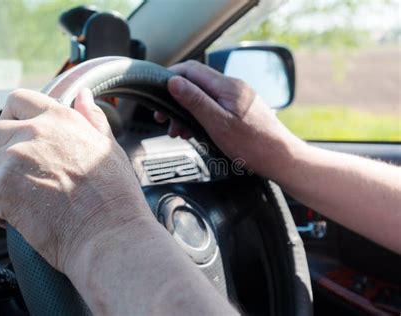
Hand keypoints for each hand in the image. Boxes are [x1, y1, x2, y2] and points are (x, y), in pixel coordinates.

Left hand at [0, 89, 151, 273]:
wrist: (109, 234)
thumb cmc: (115, 197)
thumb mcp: (109, 148)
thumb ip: (92, 119)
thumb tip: (83, 95)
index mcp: (61, 120)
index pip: (17, 100)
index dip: (11, 118)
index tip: (17, 136)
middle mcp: (34, 133)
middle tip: (19, 174)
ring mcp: (14, 160)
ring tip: (26, 201)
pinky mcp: (2, 189)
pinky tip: (23, 218)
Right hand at [156, 60, 303, 177]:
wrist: (281, 159)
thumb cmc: (253, 145)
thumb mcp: (218, 124)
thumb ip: (195, 101)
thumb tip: (174, 82)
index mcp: (227, 86)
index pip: (191, 69)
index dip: (171, 77)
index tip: (157, 94)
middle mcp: (233, 87)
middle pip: (196, 84)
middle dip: (177, 101)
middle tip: (165, 121)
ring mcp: (238, 98)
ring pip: (204, 97)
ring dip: (187, 112)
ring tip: (180, 132)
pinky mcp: (241, 109)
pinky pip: (214, 107)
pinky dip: (200, 117)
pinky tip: (197, 132)